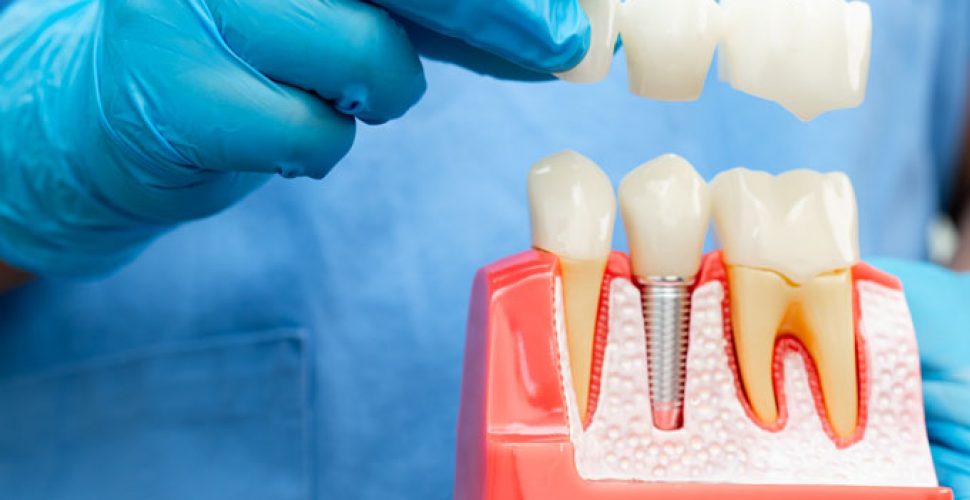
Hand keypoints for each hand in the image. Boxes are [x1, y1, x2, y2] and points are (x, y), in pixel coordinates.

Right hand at [0, 0, 587, 276]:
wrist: (114, 110)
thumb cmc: (251, 48)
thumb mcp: (344, 5)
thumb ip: (438, 11)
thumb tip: (555, 32)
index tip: (567, 18)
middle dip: (499, 19)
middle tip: (561, 47)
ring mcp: (190, 5)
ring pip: (367, 58)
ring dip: (377, 95)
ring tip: (327, 91)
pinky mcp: (172, 90)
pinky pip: (313, 136)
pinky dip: (318, 148)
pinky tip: (276, 129)